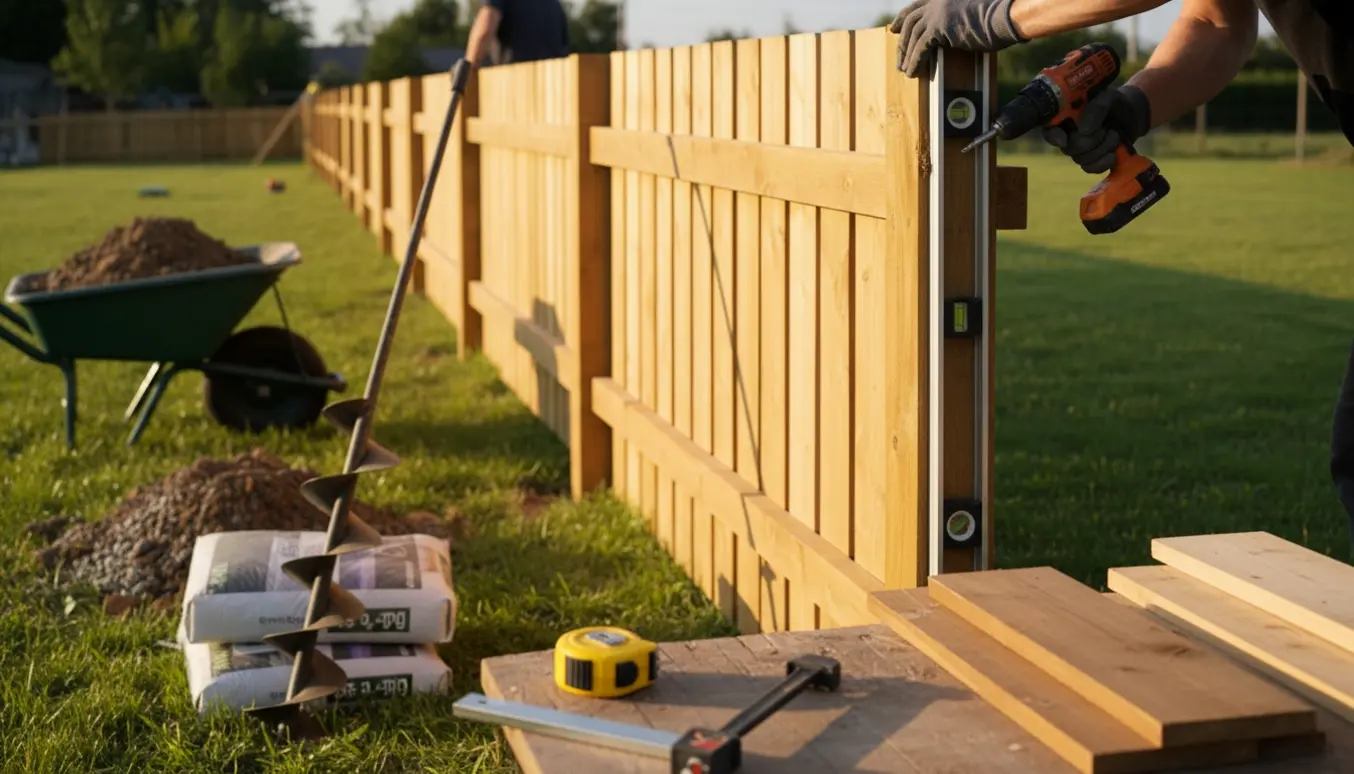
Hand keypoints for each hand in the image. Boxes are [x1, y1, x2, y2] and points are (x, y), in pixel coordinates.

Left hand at [891, 0, 1025, 77]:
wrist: (1005, 18)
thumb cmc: (996, 18)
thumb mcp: (969, 13)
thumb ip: (952, 18)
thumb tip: (943, 35)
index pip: (915, 6)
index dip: (902, 18)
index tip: (894, 28)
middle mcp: (936, 1)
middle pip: (909, 21)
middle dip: (902, 42)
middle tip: (899, 58)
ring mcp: (936, 12)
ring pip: (912, 36)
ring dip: (907, 55)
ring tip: (905, 70)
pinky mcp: (938, 27)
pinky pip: (920, 48)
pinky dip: (915, 61)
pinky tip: (913, 72)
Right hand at [1040, 84, 1151, 173]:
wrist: (1133, 116)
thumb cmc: (1115, 103)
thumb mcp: (1107, 98)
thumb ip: (1096, 109)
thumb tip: (1084, 132)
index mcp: (1066, 117)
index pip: (1049, 130)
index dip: (1053, 137)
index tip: (1065, 140)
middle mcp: (1068, 135)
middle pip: (1069, 149)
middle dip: (1091, 141)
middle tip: (1105, 129)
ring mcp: (1079, 151)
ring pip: (1081, 159)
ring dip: (1102, 148)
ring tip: (1114, 136)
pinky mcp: (1091, 161)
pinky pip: (1090, 169)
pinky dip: (1103, 163)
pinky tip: (1113, 154)